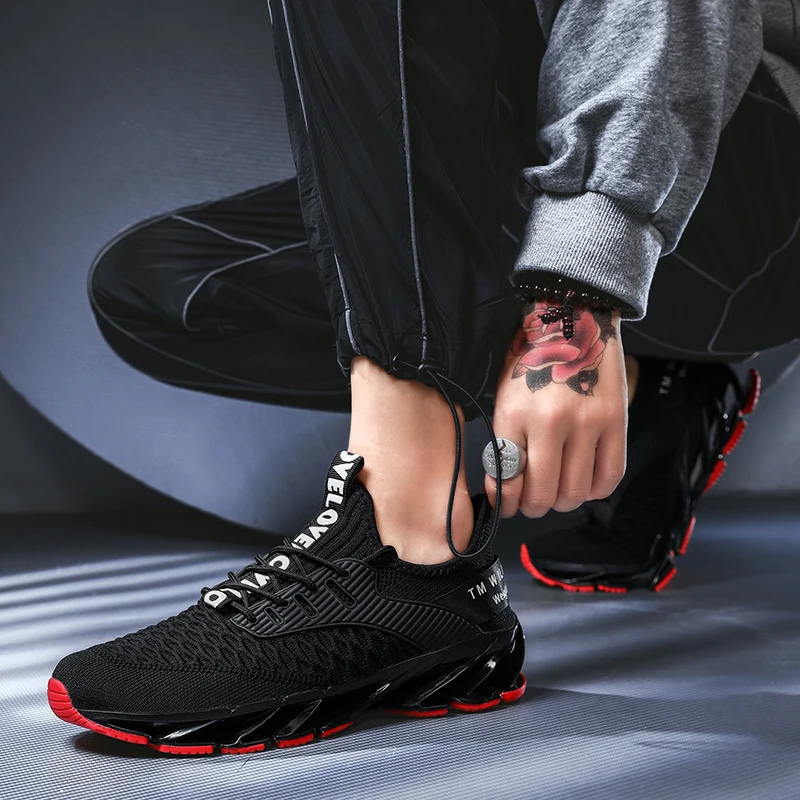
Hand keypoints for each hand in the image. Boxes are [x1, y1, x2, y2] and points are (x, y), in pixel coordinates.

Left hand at [485, 299, 627, 517]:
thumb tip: (505, 487)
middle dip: (533, 507)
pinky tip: (584, 481)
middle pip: (544, 495)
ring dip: (563, 502)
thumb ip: (505, 441)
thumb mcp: (505, 396)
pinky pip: (610, 477)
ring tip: (557, 491)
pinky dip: (595, 490)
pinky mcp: (616, 422)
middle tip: (532, 502)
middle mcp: (551, 423)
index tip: (508, 504)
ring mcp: (587, 424)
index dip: (507, 502)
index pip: (509, 479)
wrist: (574, 319)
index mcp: (515, 414)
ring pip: (576, 493)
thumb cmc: (533, 359)